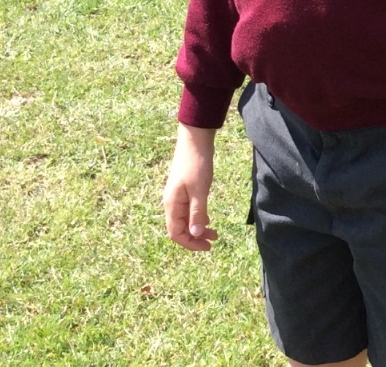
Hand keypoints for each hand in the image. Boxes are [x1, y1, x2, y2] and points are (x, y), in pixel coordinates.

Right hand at [163, 124, 218, 251]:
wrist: (195, 139)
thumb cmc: (196, 163)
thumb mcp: (199, 190)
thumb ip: (197, 213)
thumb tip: (196, 235)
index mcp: (171, 204)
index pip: (176, 233)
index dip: (190, 243)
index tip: (207, 247)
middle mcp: (171, 202)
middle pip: (179, 228)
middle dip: (195, 238)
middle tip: (213, 241)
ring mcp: (177, 195)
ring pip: (184, 219)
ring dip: (197, 228)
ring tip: (214, 233)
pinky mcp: (185, 189)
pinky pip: (188, 210)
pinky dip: (197, 217)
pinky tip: (207, 219)